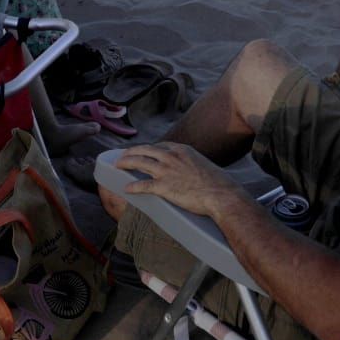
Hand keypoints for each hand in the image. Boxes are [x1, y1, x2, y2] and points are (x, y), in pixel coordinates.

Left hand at [114, 143, 249, 218]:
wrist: (221, 194)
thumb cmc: (216, 182)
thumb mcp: (202, 164)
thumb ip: (190, 163)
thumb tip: (187, 169)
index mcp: (181, 150)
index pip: (158, 146)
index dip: (146, 149)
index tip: (140, 152)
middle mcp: (171, 157)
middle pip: (144, 150)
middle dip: (131, 152)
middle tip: (122, 156)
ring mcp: (166, 171)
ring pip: (139, 162)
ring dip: (126, 163)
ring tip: (118, 166)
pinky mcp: (164, 187)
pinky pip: (143, 185)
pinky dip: (133, 186)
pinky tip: (127, 188)